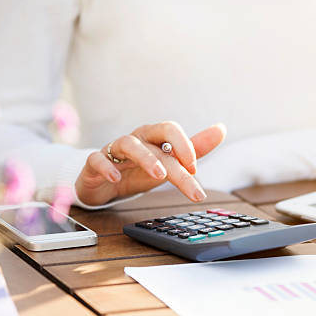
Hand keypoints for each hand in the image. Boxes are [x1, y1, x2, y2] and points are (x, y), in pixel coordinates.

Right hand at [75, 122, 225, 205]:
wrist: (104, 185)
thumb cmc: (137, 171)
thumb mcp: (167, 163)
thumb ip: (193, 149)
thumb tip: (221, 129)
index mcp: (152, 138)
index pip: (170, 130)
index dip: (184, 145)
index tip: (196, 169)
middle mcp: (135, 140)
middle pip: (155, 139)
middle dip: (175, 159)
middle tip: (190, 176)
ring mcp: (113, 150)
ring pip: (128, 144)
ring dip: (145, 157)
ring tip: (159, 175)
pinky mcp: (94, 163)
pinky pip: (97, 159)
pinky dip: (107, 166)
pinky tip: (116, 178)